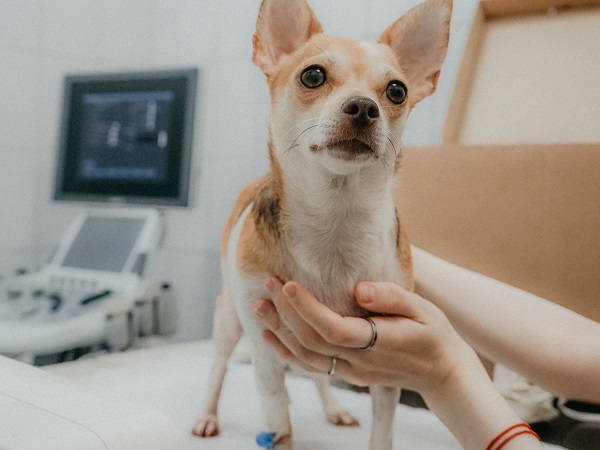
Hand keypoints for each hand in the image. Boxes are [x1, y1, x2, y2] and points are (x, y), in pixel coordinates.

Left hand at [254, 278, 477, 397]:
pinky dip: (287, 353)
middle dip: (285, 312)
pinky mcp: (347, 375)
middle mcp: (360, 363)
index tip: (288, 285)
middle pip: (312, 342)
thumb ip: (392, 298)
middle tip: (267, 282)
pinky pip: (311, 367)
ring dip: (280, 332)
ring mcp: (352, 373)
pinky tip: (271, 337)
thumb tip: (359, 289)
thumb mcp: (424, 309)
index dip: (307, 309)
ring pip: (306, 358)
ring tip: (259, 307)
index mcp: (379, 343)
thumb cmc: (434, 334)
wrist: (442, 373)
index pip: (333, 329)